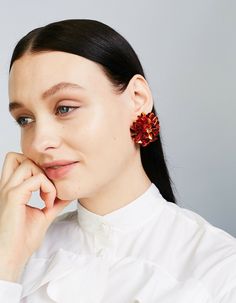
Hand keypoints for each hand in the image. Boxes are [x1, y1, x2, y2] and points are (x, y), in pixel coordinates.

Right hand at [0, 152, 71, 280]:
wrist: (12, 257)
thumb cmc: (22, 240)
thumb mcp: (44, 215)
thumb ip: (55, 202)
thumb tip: (68, 193)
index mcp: (11, 189)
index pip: (19, 163)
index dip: (38, 170)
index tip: (49, 191)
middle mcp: (7, 186)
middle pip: (19, 157)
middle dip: (38, 167)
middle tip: (46, 186)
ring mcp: (9, 190)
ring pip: (27, 163)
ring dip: (44, 177)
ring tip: (48, 196)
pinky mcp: (13, 196)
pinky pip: (36, 179)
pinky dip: (48, 188)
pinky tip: (48, 203)